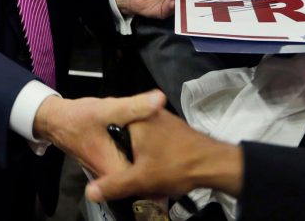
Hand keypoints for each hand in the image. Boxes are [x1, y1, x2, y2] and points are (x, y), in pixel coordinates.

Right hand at [34, 90, 165, 175]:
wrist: (56, 120)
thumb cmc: (79, 118)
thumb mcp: (108, 109)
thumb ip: (133, 107)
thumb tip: (159, 99)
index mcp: (115, 168)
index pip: (146, 178)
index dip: (163, 165)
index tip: (172, 149)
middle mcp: (114, 173)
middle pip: (144, 169)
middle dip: (157, 154)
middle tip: (169, 138)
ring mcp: (112, 166)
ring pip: (138, 162)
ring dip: (150, 150)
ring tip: (162, 135)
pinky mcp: (112, 157)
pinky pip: (132, 155)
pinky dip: (140, 145)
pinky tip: (148, 133)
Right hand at [86, 108, 242, 202]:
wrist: (214, 164)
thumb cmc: (177, 165)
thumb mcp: (140, 179)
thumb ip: (114, 184)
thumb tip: (90, 192)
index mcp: (137, 119)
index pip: (110, 133)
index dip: (110, 153)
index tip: (113, 168)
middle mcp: (150, 114)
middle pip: (126, 140)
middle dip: (128, 160)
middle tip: (133, 177)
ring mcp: (164, 120)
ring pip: (142, 144)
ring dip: (142, 161)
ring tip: (148, 176)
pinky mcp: (175, 130)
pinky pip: (156, 144)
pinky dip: (155, 158)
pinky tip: (160, 171)